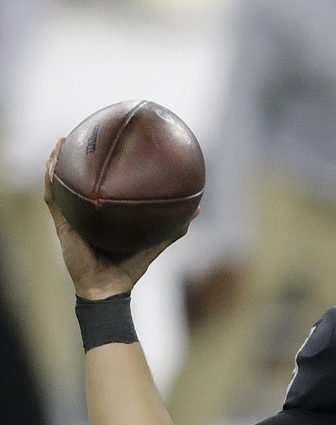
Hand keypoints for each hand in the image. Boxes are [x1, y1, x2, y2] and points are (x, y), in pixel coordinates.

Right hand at [44, 139, 196, 299]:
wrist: (108, 288)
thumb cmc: (129, 268)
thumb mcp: (154, 243)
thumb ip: (173, 229)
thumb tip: (196, 210)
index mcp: (105, 216)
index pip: (102, 187)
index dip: (102, 167)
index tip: (109, 145)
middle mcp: (87, 214)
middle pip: (78, 181)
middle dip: (77, 159)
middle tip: (83, 136)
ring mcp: (72, 218)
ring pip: (60, 185)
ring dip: (58, 163)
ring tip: (62, 142)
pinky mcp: (62, 225)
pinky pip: (53, 199)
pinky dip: (51, 181)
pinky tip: (52, 165)